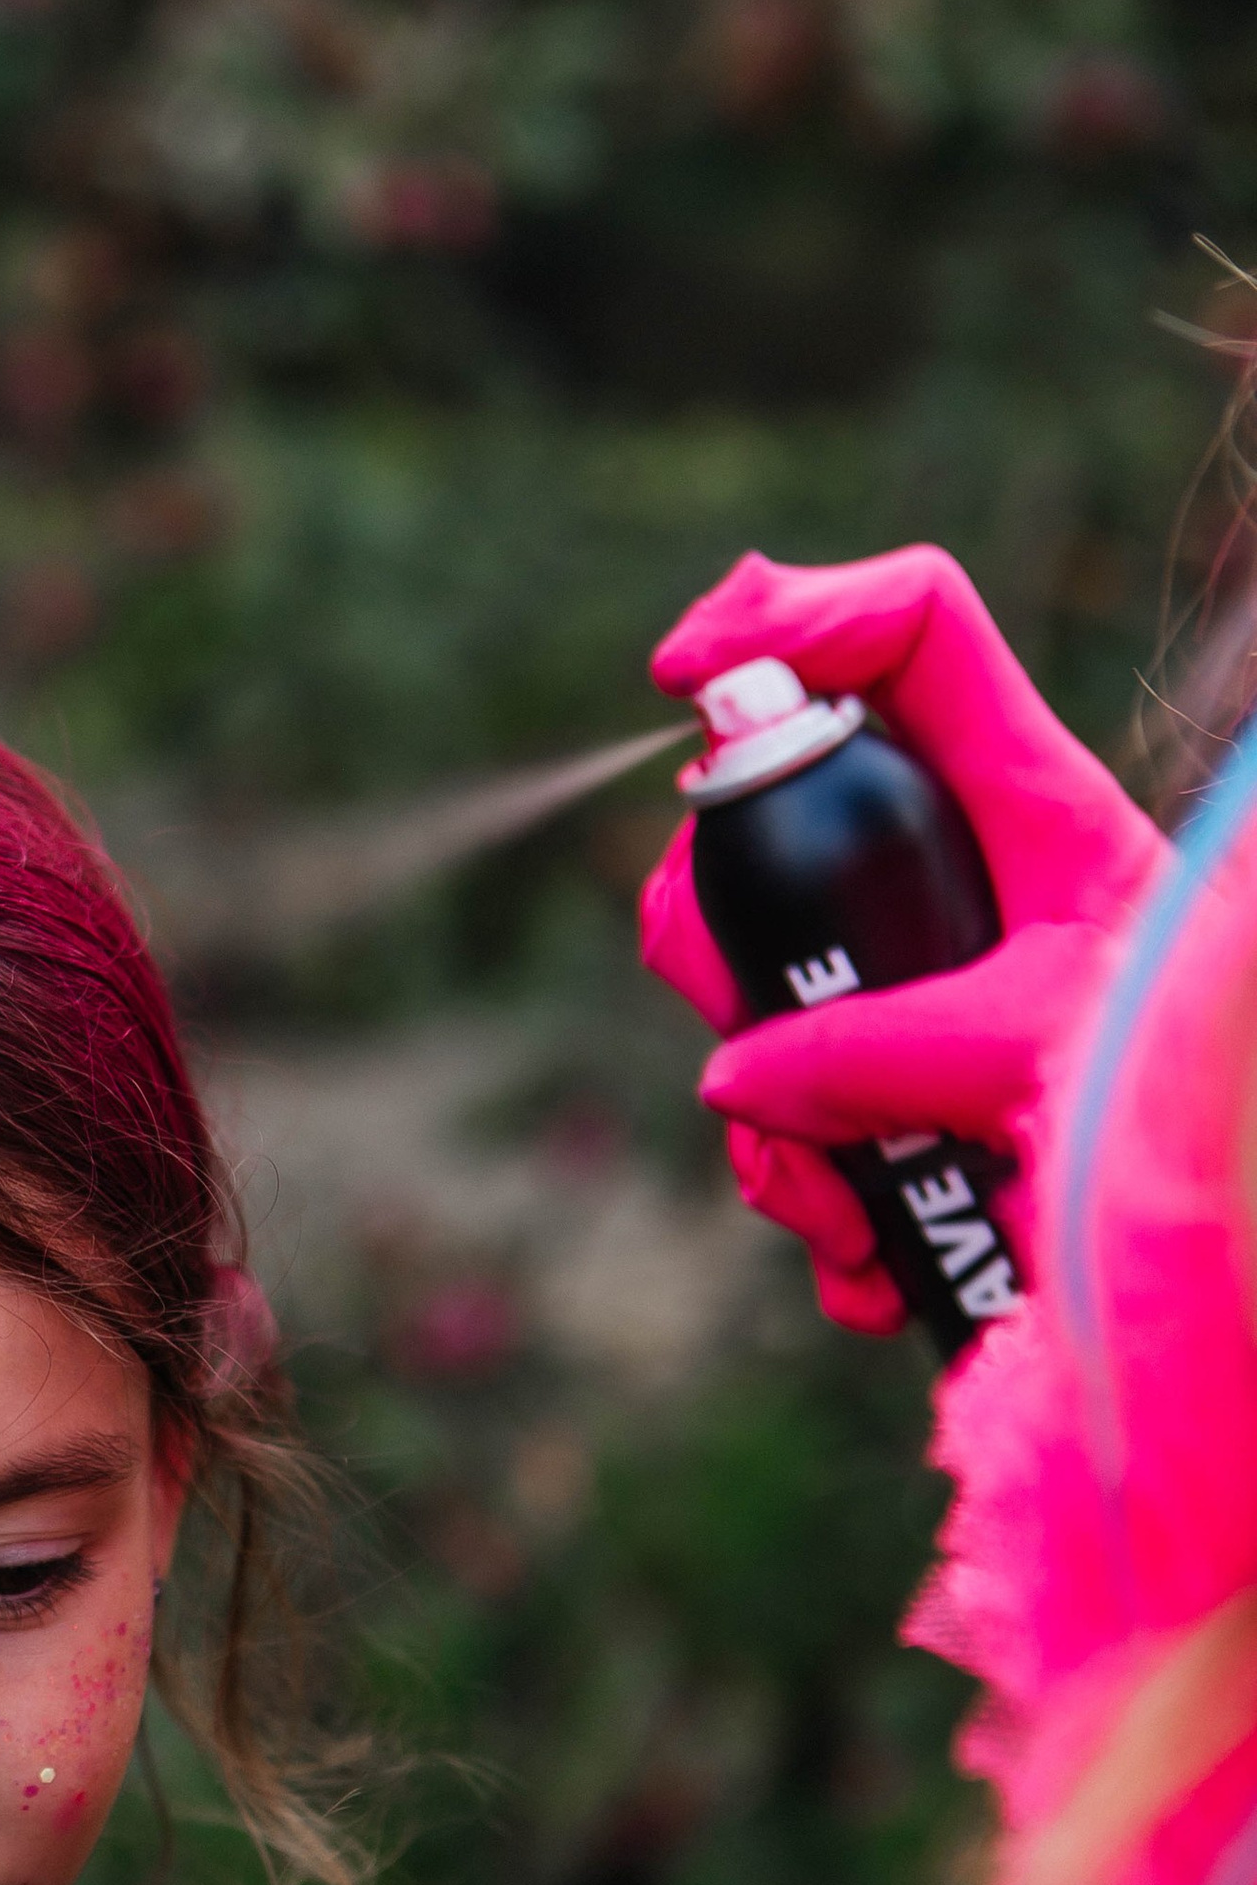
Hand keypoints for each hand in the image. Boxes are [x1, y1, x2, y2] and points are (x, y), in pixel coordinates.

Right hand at [638, 547, 1164, 1332]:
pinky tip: (870, 1271)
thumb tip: (734, 1079)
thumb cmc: (1183, 1114)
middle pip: (772, 816)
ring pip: (756, 980)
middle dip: (723, 941)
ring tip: (851, 1225)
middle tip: (752, 1046)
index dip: (792, 613)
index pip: (911, 627)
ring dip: (772, 1127)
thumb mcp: (1033, 1055)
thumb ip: (879, 1051)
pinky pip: (784, 1110)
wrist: (1214, 1239)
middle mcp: (959, 864)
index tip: (681, 680)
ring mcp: (918, 966)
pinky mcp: (900, 1077)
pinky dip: (804, 1197)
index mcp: (1027, 802)